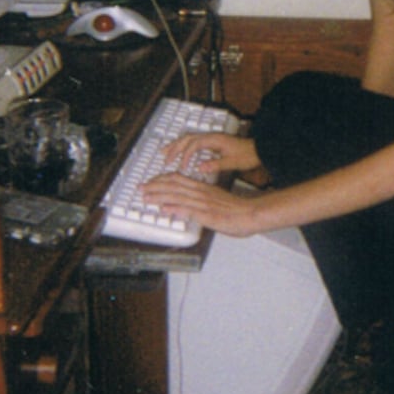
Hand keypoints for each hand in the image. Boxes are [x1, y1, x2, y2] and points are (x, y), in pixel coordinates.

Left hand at [141, 172, 258, 236]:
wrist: (252, 213)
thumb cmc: (238, 210)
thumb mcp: (217, 201)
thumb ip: (202, 201)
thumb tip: (188, 206)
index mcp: (203, 188)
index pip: (179, 179)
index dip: (162, 180)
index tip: (150, 182)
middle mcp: (201, 193)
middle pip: (174, 185)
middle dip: (155, 187)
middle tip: (141, 189)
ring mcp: (204, 203)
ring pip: (178, 196)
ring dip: (159, 196)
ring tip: (146, 197)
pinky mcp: (208, 214)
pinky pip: (188, 209)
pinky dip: (175, 208)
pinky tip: (164, 209)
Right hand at [163, 132, 259, 176]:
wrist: (258, 149)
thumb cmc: (247, 155)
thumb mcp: (233, 162)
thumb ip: (216, 165)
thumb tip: (199, 168)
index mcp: (214, 140)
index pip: (194, 145)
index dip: (185, 156)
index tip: (181, 168)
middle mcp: (211, 136)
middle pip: (187, 139)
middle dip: (175, 149)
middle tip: (165, 160)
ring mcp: (211, 138)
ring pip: (188, 139)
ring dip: (176, 145)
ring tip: (164, 153)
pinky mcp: (212, 142)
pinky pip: (193, 142)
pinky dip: (183, 146)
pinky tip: (179, 152)